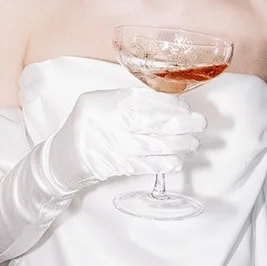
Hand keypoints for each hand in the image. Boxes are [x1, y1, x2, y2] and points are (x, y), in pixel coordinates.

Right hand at [49, 87, 204, 188]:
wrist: (67, 154)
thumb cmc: (90, 122)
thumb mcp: (102, 101)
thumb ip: (130, 99)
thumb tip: (170, 102)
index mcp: (104, 102)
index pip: (143, 101)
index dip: (169, 104)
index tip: (185, 107)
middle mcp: (107, 123)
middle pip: (150, 122)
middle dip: (180, 124)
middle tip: (200, 123)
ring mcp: (112, 147)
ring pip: (151, 145)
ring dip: (177, 145)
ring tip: (193, 143)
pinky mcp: (117, 166)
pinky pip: (144, 165)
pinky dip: (163, 163)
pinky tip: (178, 160)